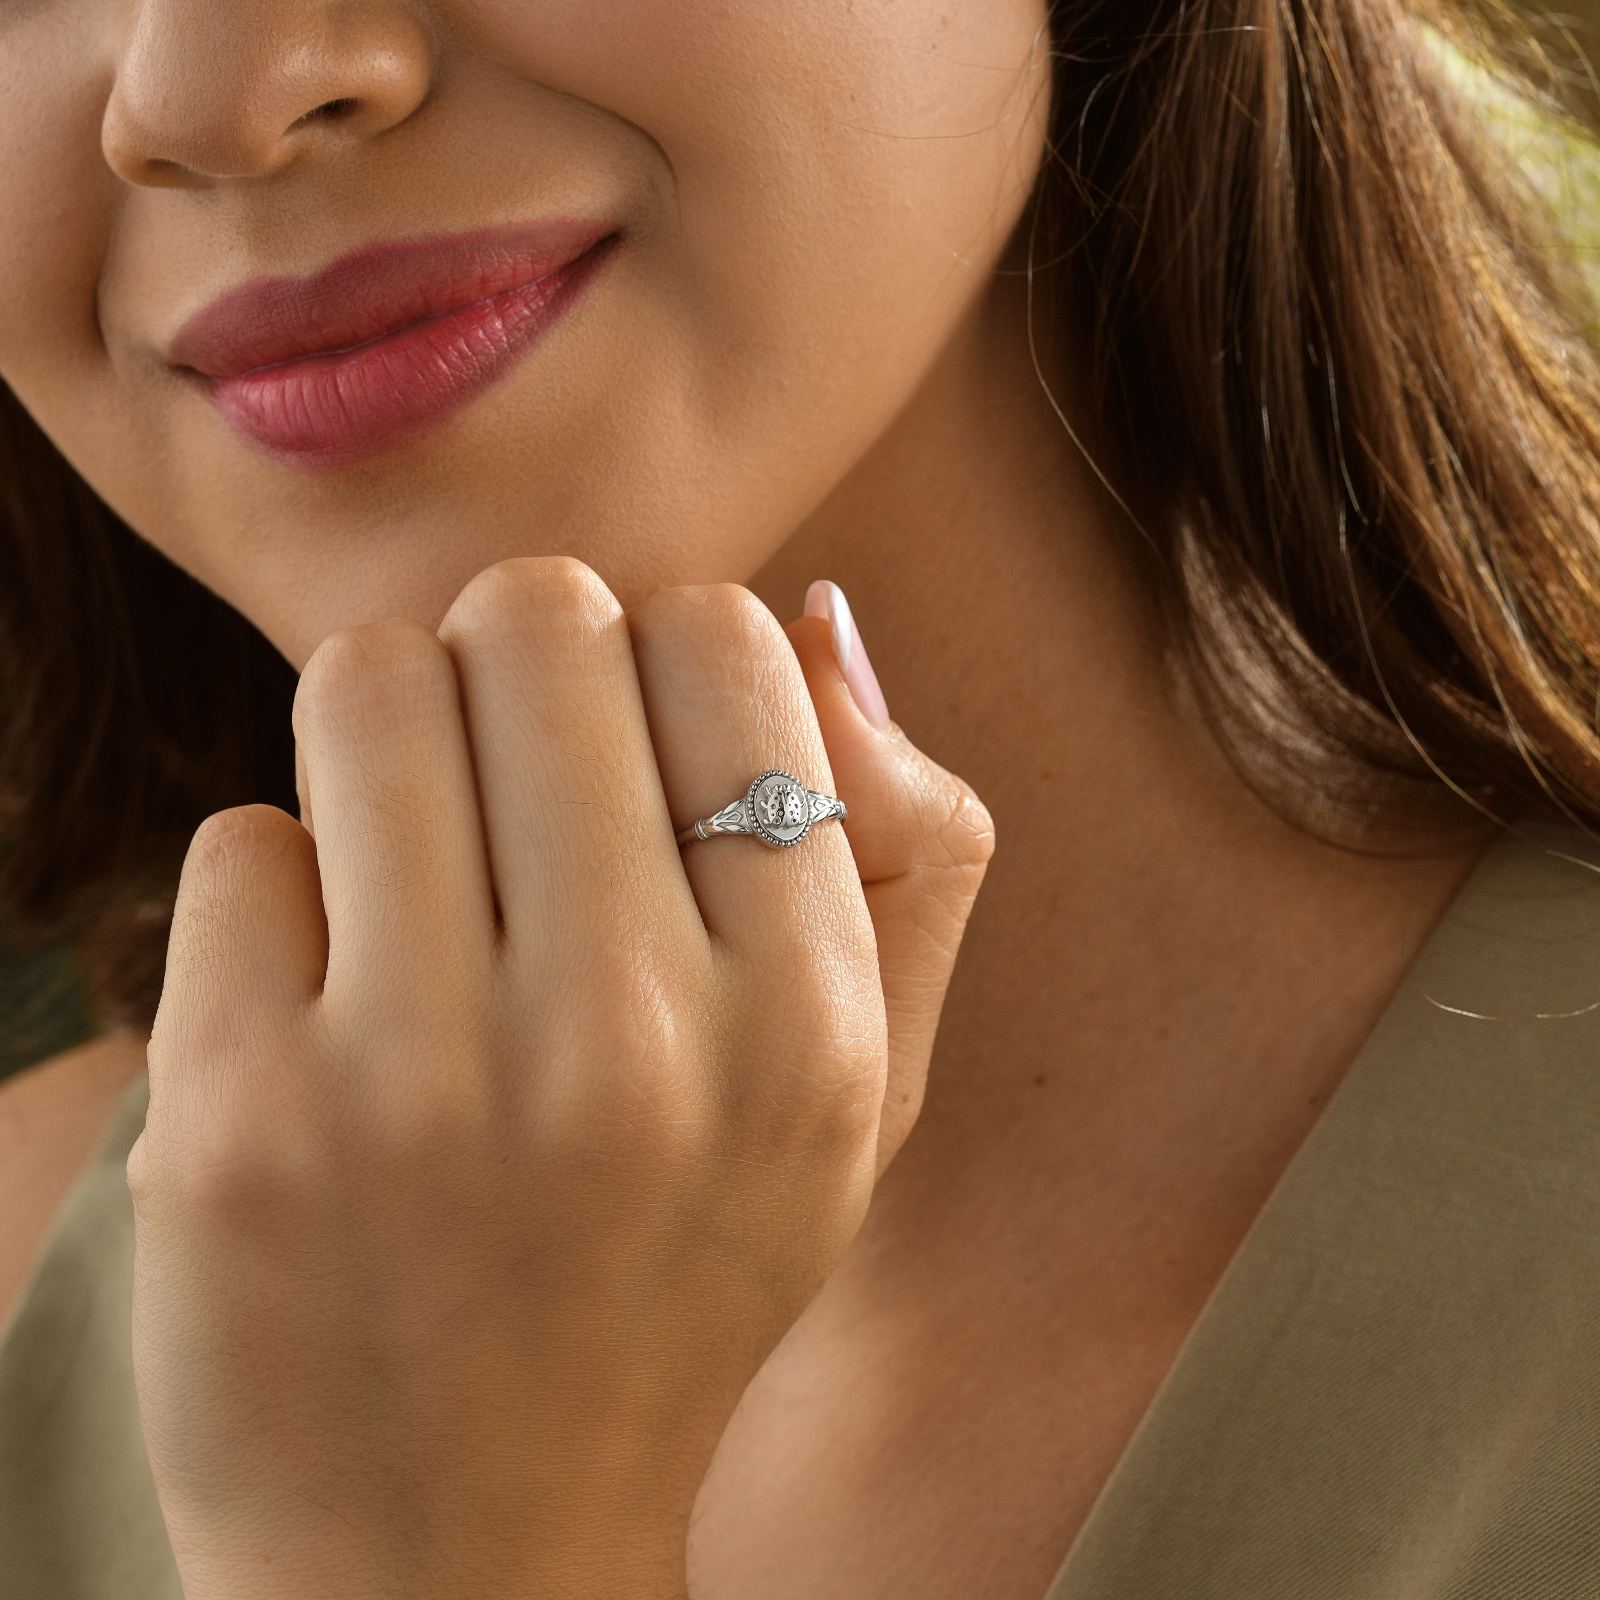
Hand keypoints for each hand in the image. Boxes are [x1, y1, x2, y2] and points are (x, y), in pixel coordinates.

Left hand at [126, 557, 995, 1599]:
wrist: (466, 1547)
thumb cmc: (676, 1273)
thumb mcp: (865, 1092)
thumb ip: (906, 847)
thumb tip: (818, 615)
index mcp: (805, 1019)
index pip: (721, 634)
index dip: (667, 658)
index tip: (640, 756)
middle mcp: (627, 1041)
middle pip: (537, 618)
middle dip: (517, 669)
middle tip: (511, 793)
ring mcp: (420, 1082)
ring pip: (367, 683)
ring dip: (386, 747)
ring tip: (415, 867)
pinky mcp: (238, 1122)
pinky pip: (239, 845)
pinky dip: (281, 902)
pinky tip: (328, 1017)